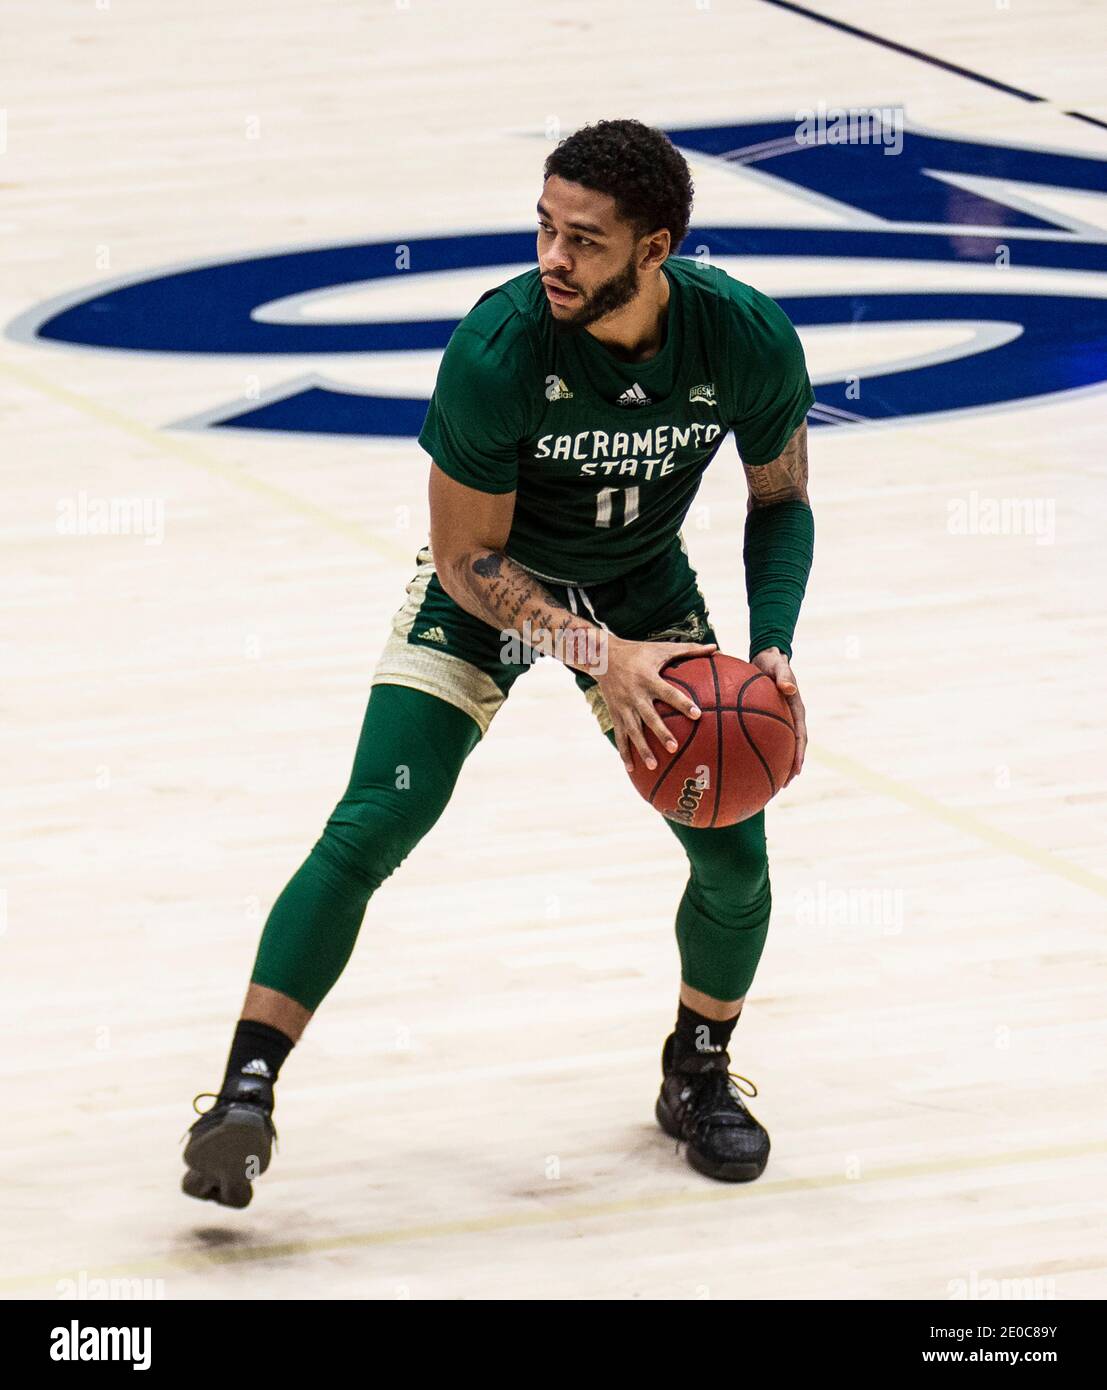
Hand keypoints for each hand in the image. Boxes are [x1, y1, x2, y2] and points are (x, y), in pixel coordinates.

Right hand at [594, 635, 717, 773]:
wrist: (602, 657)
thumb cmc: (639, 651)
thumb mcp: (662, 648)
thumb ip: (690, 650)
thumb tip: (717, 649)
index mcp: (648, 678)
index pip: (668, 692)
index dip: (682, 703)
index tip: (697, 714)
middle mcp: (635, 694)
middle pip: (649, 716)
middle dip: (660, 732)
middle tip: (674, 747)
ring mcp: (623, 707)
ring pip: (633, 731)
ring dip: (642, 749)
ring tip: (654, 766)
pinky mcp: (615, 714)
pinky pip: (619, 736)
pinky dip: (624, 753)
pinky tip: (632, 769)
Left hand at [752, 647, 805, 784]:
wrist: (768, 657)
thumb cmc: (773, 661)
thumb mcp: (779, 666)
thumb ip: (784, 675)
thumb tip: (789, 687)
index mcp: (796, 709)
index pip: (801, 736)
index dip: (799, 754)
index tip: (797, 769)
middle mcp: (790, 718)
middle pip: (793, 747)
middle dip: (789, 766)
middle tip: (783, 784)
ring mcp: (779, 720)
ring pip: (779, 745)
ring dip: (776, 762)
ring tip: (768, 780)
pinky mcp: (767, 719)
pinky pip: (763, 737)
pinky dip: (757, 749)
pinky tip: (743, 759)